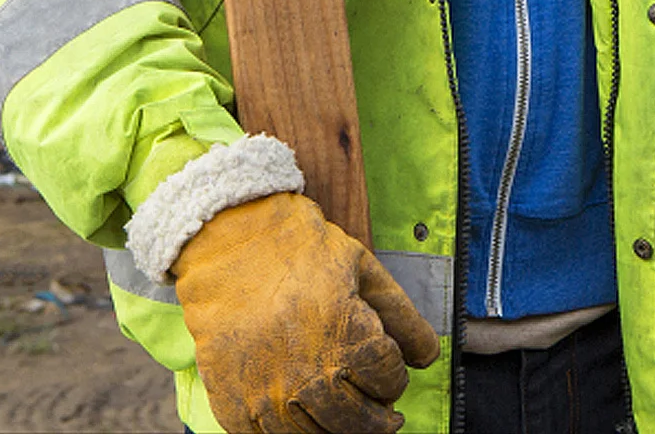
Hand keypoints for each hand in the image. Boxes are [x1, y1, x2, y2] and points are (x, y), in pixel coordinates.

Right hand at [173, 191, 440, 433]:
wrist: (226, 240)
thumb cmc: (298, 249)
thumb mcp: (360, 266)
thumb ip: (401, 314)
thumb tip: (428, 358)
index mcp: (346, 336)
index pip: (390, 382)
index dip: (394, 375)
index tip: (386, 368)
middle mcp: (309, 375)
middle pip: (361, 424)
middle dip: (379, 419)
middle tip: (381, 413)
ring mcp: (269, 396)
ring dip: (339, 431)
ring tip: (343, 415)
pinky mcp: (234, 407)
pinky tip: (301, 417)